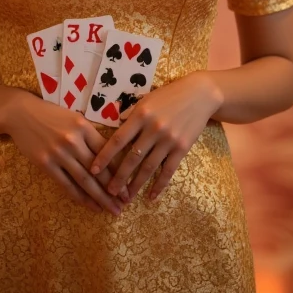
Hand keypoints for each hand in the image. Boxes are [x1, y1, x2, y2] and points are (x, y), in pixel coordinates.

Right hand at [5, 92, 130, 215]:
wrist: (22, 113)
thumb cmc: (51, 114)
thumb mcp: (74, 118)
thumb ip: (90, 135)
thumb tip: (109, 155)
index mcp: (83, 127)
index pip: (106, 152)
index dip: (118, 170)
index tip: (128, 184)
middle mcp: (73, 140)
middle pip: (98, 169)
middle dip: (113, 189)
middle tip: (124, 204)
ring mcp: (59, 154)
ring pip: (84, 180)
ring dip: (99, 197)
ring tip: (111, 210)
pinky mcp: (46, 164)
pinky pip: (66, 185)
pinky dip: (80, 197)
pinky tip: (90, 206)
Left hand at [89, 72, 220, 203]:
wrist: (199, 94)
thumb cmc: (169, 95)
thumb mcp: (147, 99)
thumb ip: (131, 114)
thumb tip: (116, 129)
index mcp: (141, 114)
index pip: (118, 139)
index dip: (105, 156)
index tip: (93, 170)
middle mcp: (153, 128)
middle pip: (132, 157)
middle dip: (118, 177)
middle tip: (108, 192)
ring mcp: (168, 140)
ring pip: (148, 167)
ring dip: (136, 184)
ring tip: (126, 198)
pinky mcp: (182, 148)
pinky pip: (168, 171)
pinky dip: (159, 185)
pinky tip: (151, 197)